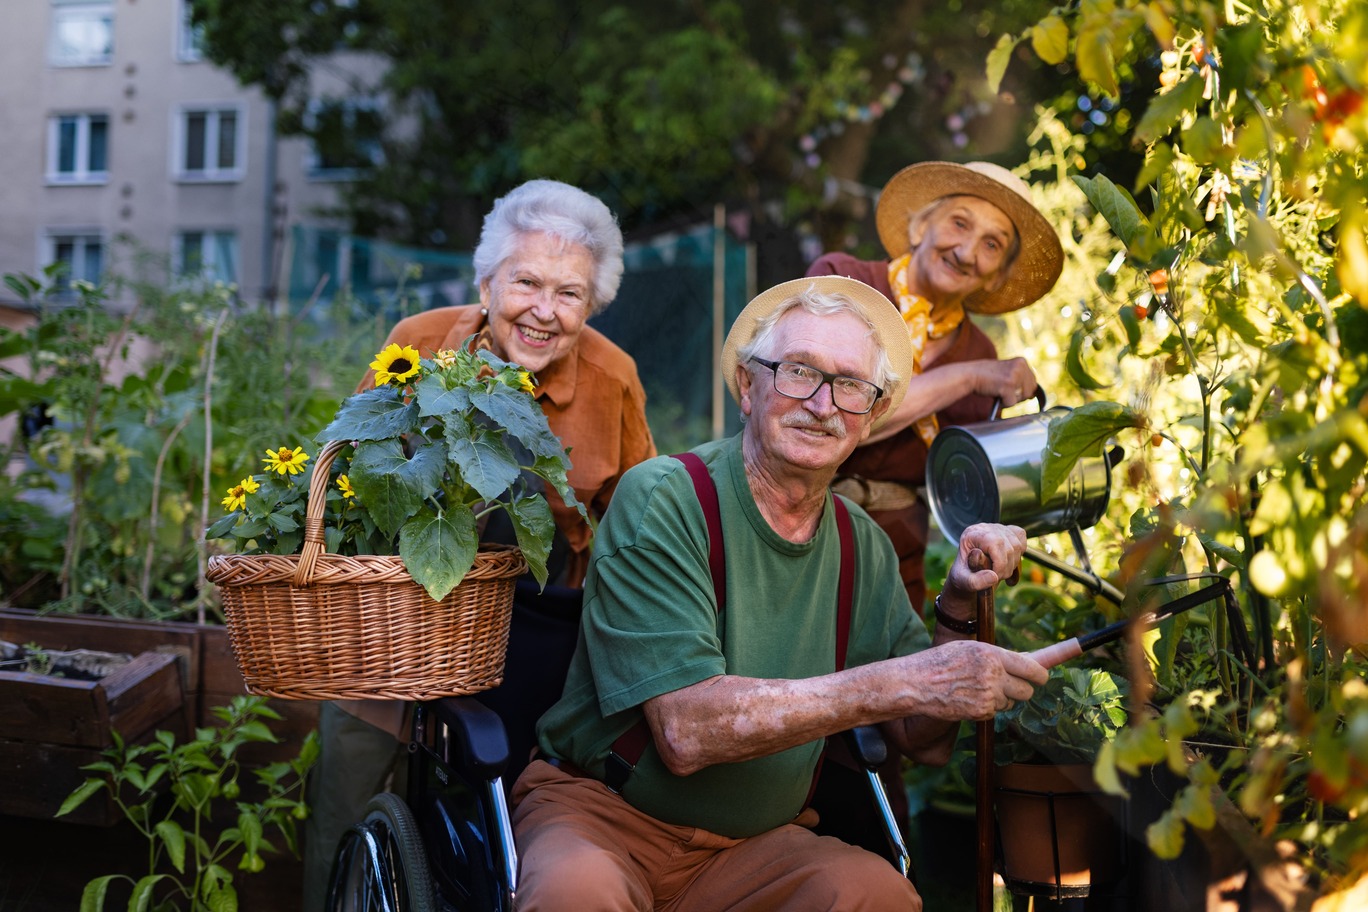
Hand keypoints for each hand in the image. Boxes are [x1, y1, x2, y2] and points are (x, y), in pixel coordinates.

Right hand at [903, 639, 1047, 720]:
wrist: (916, 683)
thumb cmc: (941, 662)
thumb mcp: (969, 649)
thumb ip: (996, 656)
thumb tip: (1025, 661)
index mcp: (992, 654)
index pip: (1032, 669)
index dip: (1040, 675)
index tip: (1041, 678)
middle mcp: (993, 675)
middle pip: (1027, 691)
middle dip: (1021, 690)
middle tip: (1008, 686)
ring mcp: (987, 695)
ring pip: (1010, 703)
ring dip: (1000, 699)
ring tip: (976, 689)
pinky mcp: (980, 712)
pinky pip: (994, 713)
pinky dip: (986, 709)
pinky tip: (968, 699)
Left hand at [939, 523, 1026, 618]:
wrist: (968, 571)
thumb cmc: (964, 575)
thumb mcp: (964, 582)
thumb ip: (975, 582)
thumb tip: (994, 577)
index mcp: (972, 535)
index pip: (995, 543)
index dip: (1000, 563)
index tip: (995, 576)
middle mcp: (986, 528)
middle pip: (1009, 546)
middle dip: (1006, 568)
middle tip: (998, 578)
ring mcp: (998, 528)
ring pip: (1017, 545)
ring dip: (1013, 564)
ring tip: (1002, 573)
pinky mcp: (1008, 531)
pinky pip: (1021, 537)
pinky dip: (1019, 553)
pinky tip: (1010, 563)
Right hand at [973, 357, 1036, 405]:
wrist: (969, 374)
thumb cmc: (986, 376)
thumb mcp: (1007, 370)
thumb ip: (1020, 377)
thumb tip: (1033, 395)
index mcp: (1022, 361)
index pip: (1033, 382)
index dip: (1022, 390)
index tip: (1011, 388)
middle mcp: (1021, 366)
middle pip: (1030, 391)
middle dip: (1018, 395)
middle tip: (1003, 390)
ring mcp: (1015, 376)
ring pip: (1022, 398)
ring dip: (1010, 399)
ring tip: (998, 391)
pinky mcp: (1008, 386)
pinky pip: (1011, 403)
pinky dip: (1003, 403)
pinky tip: (995, 394)